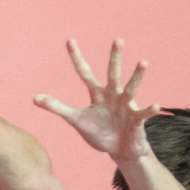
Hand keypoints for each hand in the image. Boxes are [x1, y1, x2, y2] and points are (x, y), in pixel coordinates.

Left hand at [34, 39, 161, 161]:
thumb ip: (57, 108)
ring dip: (137, 76)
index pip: (84, 72)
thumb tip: (34, 98)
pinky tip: (155, 105)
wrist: (119, 150)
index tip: (70, 40)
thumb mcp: (76, 120)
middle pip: (113, 73)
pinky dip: (149, 109)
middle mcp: (113, 95)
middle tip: (117, 39)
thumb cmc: (98, 132)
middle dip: (115, 57)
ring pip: (131, 88)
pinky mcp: (136, 119)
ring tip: (143, 62)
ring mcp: (126, 105)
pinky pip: (143, 113)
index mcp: (97, 94)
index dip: (77, 58)